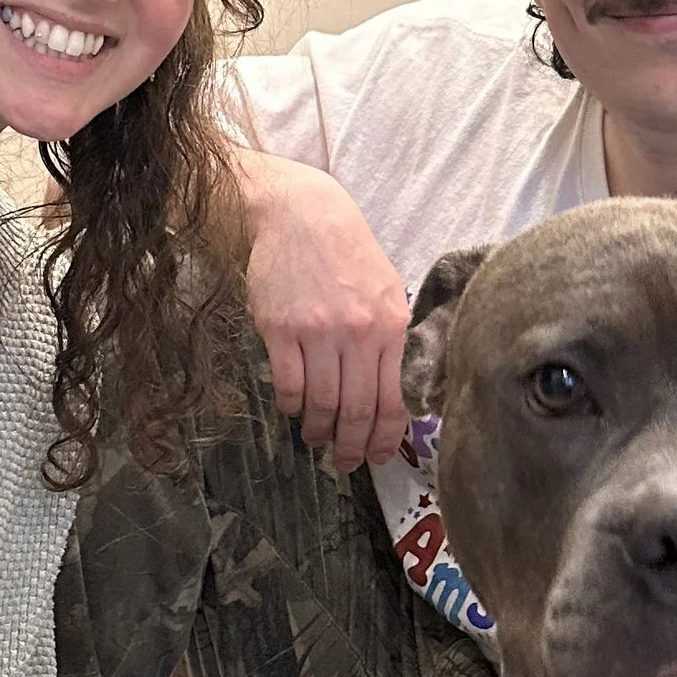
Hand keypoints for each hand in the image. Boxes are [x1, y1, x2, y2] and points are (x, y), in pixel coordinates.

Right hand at [238, 150, 411, 474]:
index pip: (393, 400)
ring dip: (319, 429)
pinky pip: (288, 385)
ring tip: (316, 437)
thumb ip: (391, 339)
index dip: (384, 438)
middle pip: (357, 411)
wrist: (302, 215)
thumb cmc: (347, 253)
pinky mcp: (281, 330)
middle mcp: (359, 333)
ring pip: (322, 404)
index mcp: (392, 327)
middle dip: (352, 446)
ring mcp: (318, 333)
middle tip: (345, 462)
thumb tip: (395, 392)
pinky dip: (291, 406)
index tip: (377, 457)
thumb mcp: (386, 291)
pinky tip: (293, 409)